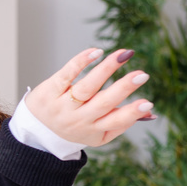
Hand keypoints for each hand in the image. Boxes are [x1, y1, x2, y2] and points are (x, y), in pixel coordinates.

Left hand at [24, 47, 154, 146]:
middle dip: (123, 89)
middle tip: (141, 75)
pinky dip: (81, 62)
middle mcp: (78, 119)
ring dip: (106, 70)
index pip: (115, 122)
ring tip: (123, 55)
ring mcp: (62, 104)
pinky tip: (96, 52)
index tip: (148, 103)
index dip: (131, 114)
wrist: (37, 127)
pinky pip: (67, 74)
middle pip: (103, 103)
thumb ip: (121, 123)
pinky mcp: (50, 90)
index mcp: (92, 129)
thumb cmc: (74, 126)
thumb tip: (150, 111)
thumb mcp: (96, 133)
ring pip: (86, 87)